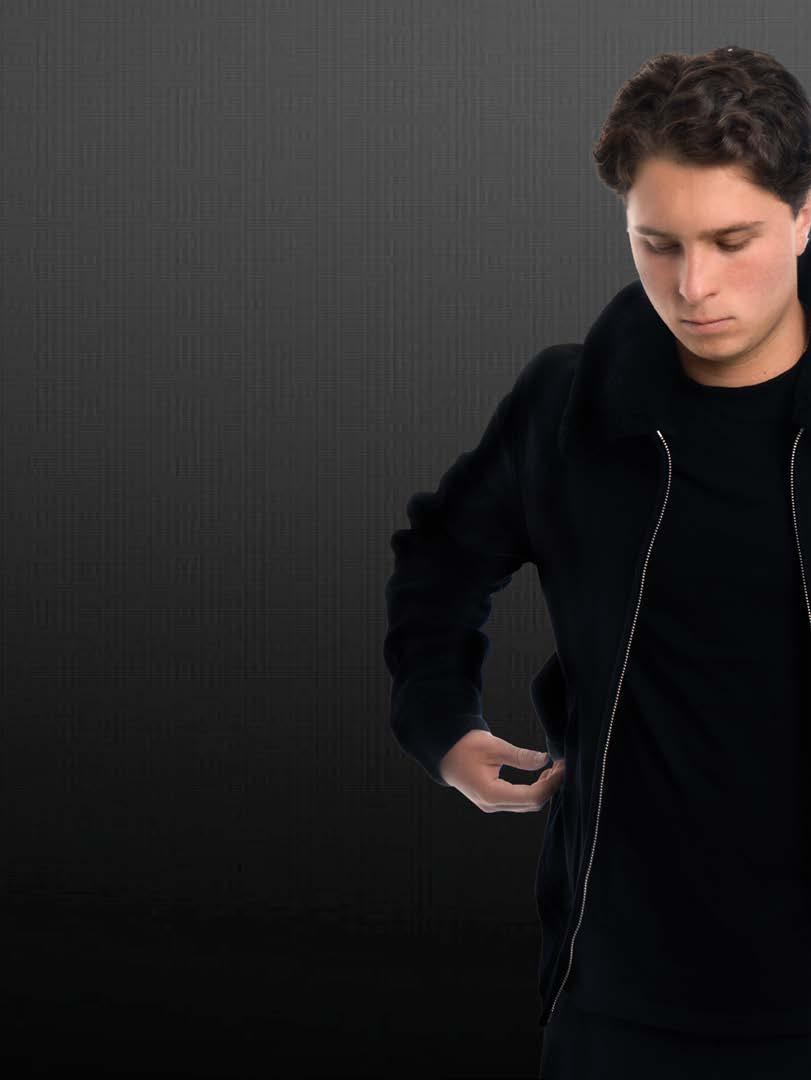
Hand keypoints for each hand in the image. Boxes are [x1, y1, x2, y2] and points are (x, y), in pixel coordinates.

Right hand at [438, 729, 565, 811]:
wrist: (445, 752)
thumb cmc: (465, 747)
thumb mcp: (494, 746)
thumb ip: (521, 756)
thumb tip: (545, 759)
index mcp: (490, 794)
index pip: (531, 796)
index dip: (551, 784)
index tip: (562, 766)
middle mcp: (492, 805)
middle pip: (532, 804)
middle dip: (550, 786)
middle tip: (562, 765)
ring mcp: (492, 805)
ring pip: (527, 804)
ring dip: (544, 789)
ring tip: (554, 768)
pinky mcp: (494, 801)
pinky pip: (520, 801)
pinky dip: (534, 790)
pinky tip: (542, 775)